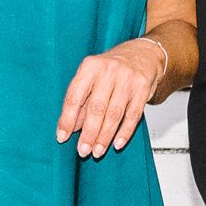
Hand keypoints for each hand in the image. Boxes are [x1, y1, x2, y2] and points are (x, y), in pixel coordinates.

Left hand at [56, 37, 168, 158]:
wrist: (142, 54)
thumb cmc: (112, 69)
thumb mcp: (92, 78)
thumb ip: (81, 101)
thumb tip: (72, 127)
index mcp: (90, 66)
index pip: (74, 96)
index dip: (67, 119)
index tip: (62, 137)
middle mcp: (108, 70)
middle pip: (96, 108)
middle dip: (88, 133)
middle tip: (83, 150)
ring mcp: (127, 78)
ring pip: (114, 114)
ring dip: (104, 136)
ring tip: (97, 151)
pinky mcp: (142, 88)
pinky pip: (132, 115)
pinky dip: (125, 132)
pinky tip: (117, 144)